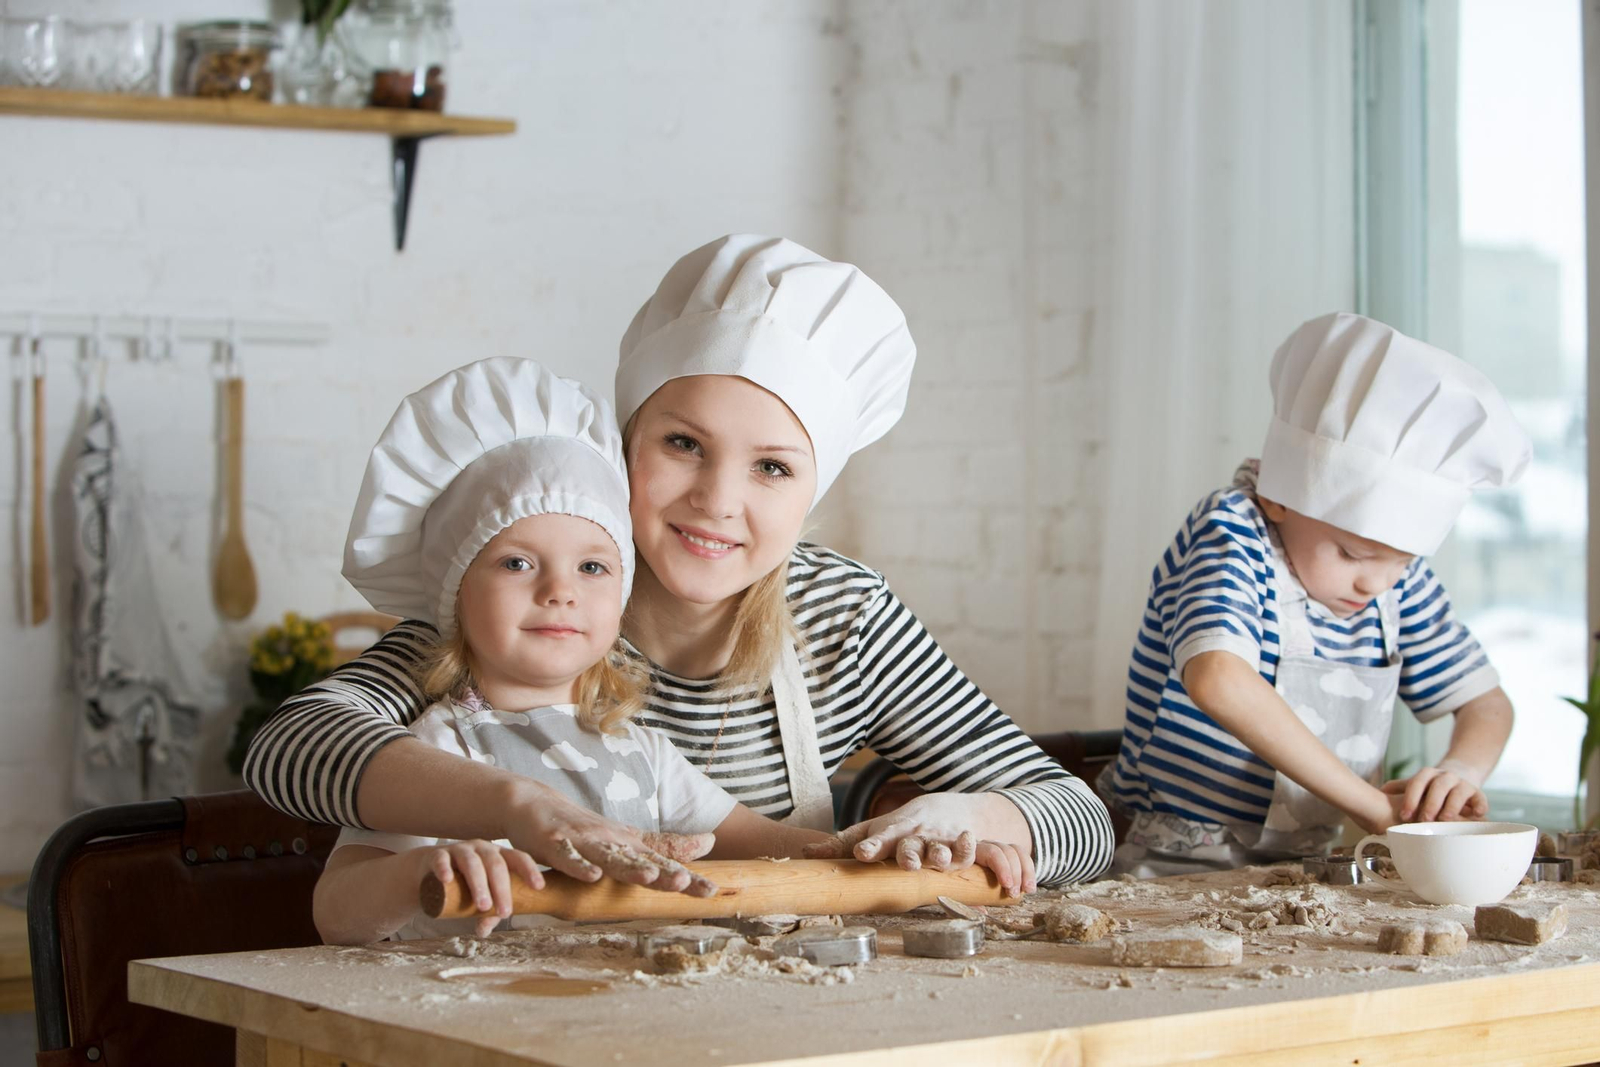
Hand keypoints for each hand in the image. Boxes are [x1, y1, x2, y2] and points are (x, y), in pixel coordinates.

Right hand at [424, 839, 540, 937]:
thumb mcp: (478, 897)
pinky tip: (447, 879)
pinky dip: (444, 868)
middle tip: (505, 912)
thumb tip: (484, 931)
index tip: (539, 887)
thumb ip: (485, 914)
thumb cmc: (462, 883)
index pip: (518, 858)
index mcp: (498, 856)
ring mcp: (459, 850)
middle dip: (502, 888)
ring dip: (479, 883)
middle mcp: (482, 849)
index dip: (529, 870)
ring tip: (483, 905)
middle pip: (496, 864)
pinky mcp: (437, 855)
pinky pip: (441, 859)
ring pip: (471, 863)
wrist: (428, 870)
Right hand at [499, 779, 717, 896]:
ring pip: (609, 857)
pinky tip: (591, 876)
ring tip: (648, 877)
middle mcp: (611, 841)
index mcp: (629, 844)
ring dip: (627, 868)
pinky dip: (578, 866)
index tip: (711, 891)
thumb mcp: (626, 840)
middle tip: (685, 883)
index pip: (663, 861)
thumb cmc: (584, 829)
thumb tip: (707, 844)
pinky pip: (567, 858)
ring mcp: (583, 841)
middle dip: (662, 873)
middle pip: (641, 860)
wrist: (533, 804)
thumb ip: (663, 846)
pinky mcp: (554, 845)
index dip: (687, 876)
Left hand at [803, 793, 1036, 896]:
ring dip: (946, 857)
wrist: (948, 808)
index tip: (860, 854)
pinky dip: (987, 860)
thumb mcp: (874, 830)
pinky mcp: (968, 847)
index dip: (870, 845)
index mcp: (894, 832)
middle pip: (913, 846)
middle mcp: (919, 836)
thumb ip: (842, 844)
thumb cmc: (903, 826)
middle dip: (910, 854)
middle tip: (907, 863)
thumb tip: (804, 853)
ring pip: (945, 851)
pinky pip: (978, 855)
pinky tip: (991, 866)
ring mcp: (945, 841)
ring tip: (944, 863)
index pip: (878, 838)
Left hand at [1382, 767, 1487, 822]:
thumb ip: (1399, 787)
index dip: (1410, 798)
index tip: (1404, 815)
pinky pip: (1481, 798)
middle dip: (1431, 803)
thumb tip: (1379, 791)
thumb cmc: (1430, 787)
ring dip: (1453, 805)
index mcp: (1427, 774)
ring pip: (1459, 792)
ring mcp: (1462, 784)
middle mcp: (1445, 776)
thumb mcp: (1416, 784)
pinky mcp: (1477, 793)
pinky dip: (1480, 805)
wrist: (1458, 775)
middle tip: (1425, 819)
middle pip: (1439, 786)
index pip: (1417, 783)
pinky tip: (1477, 815)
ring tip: (1446, 819)